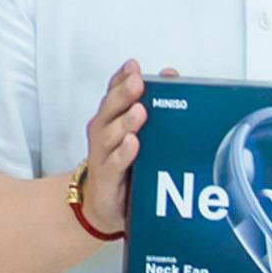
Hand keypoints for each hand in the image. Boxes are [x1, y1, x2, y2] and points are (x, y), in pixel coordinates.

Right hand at [66, 60, 149, 243]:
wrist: (101, 206)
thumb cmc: (121, 165)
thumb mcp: (136, 132)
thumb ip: (153, 102)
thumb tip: (170, 74)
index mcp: (110, 119)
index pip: (113, 93)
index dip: (121, 78)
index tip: (133, 66)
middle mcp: (102, 133)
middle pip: (109, 110)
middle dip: (123, 94)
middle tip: (138, 82)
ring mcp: (102, 156)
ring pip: (109, 135)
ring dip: (124, 122)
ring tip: (139, 111)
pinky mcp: (107, 179)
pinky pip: (114, 165)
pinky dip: (122, 154)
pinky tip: (132, 144)